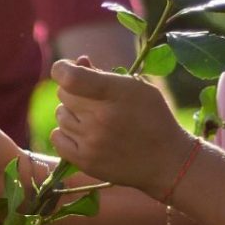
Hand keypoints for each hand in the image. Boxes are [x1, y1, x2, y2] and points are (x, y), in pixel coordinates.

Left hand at [50, 59, 188, 197]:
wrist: (168, 161)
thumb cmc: (152, 117)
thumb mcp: (137, 87)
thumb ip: (104, 73)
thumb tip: (78, 62)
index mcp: (114, 94)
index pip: (70, 77)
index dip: (62, 69)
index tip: (67, 70)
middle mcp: (100, 118)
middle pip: (63, 94)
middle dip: (74, 93)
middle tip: (93, 101)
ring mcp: (91, 142)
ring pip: (60, 115)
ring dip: (71, 114)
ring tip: (92, 119)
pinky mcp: (86, 162)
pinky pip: (56, 137)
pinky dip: (65, 133)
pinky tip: (82, 133)